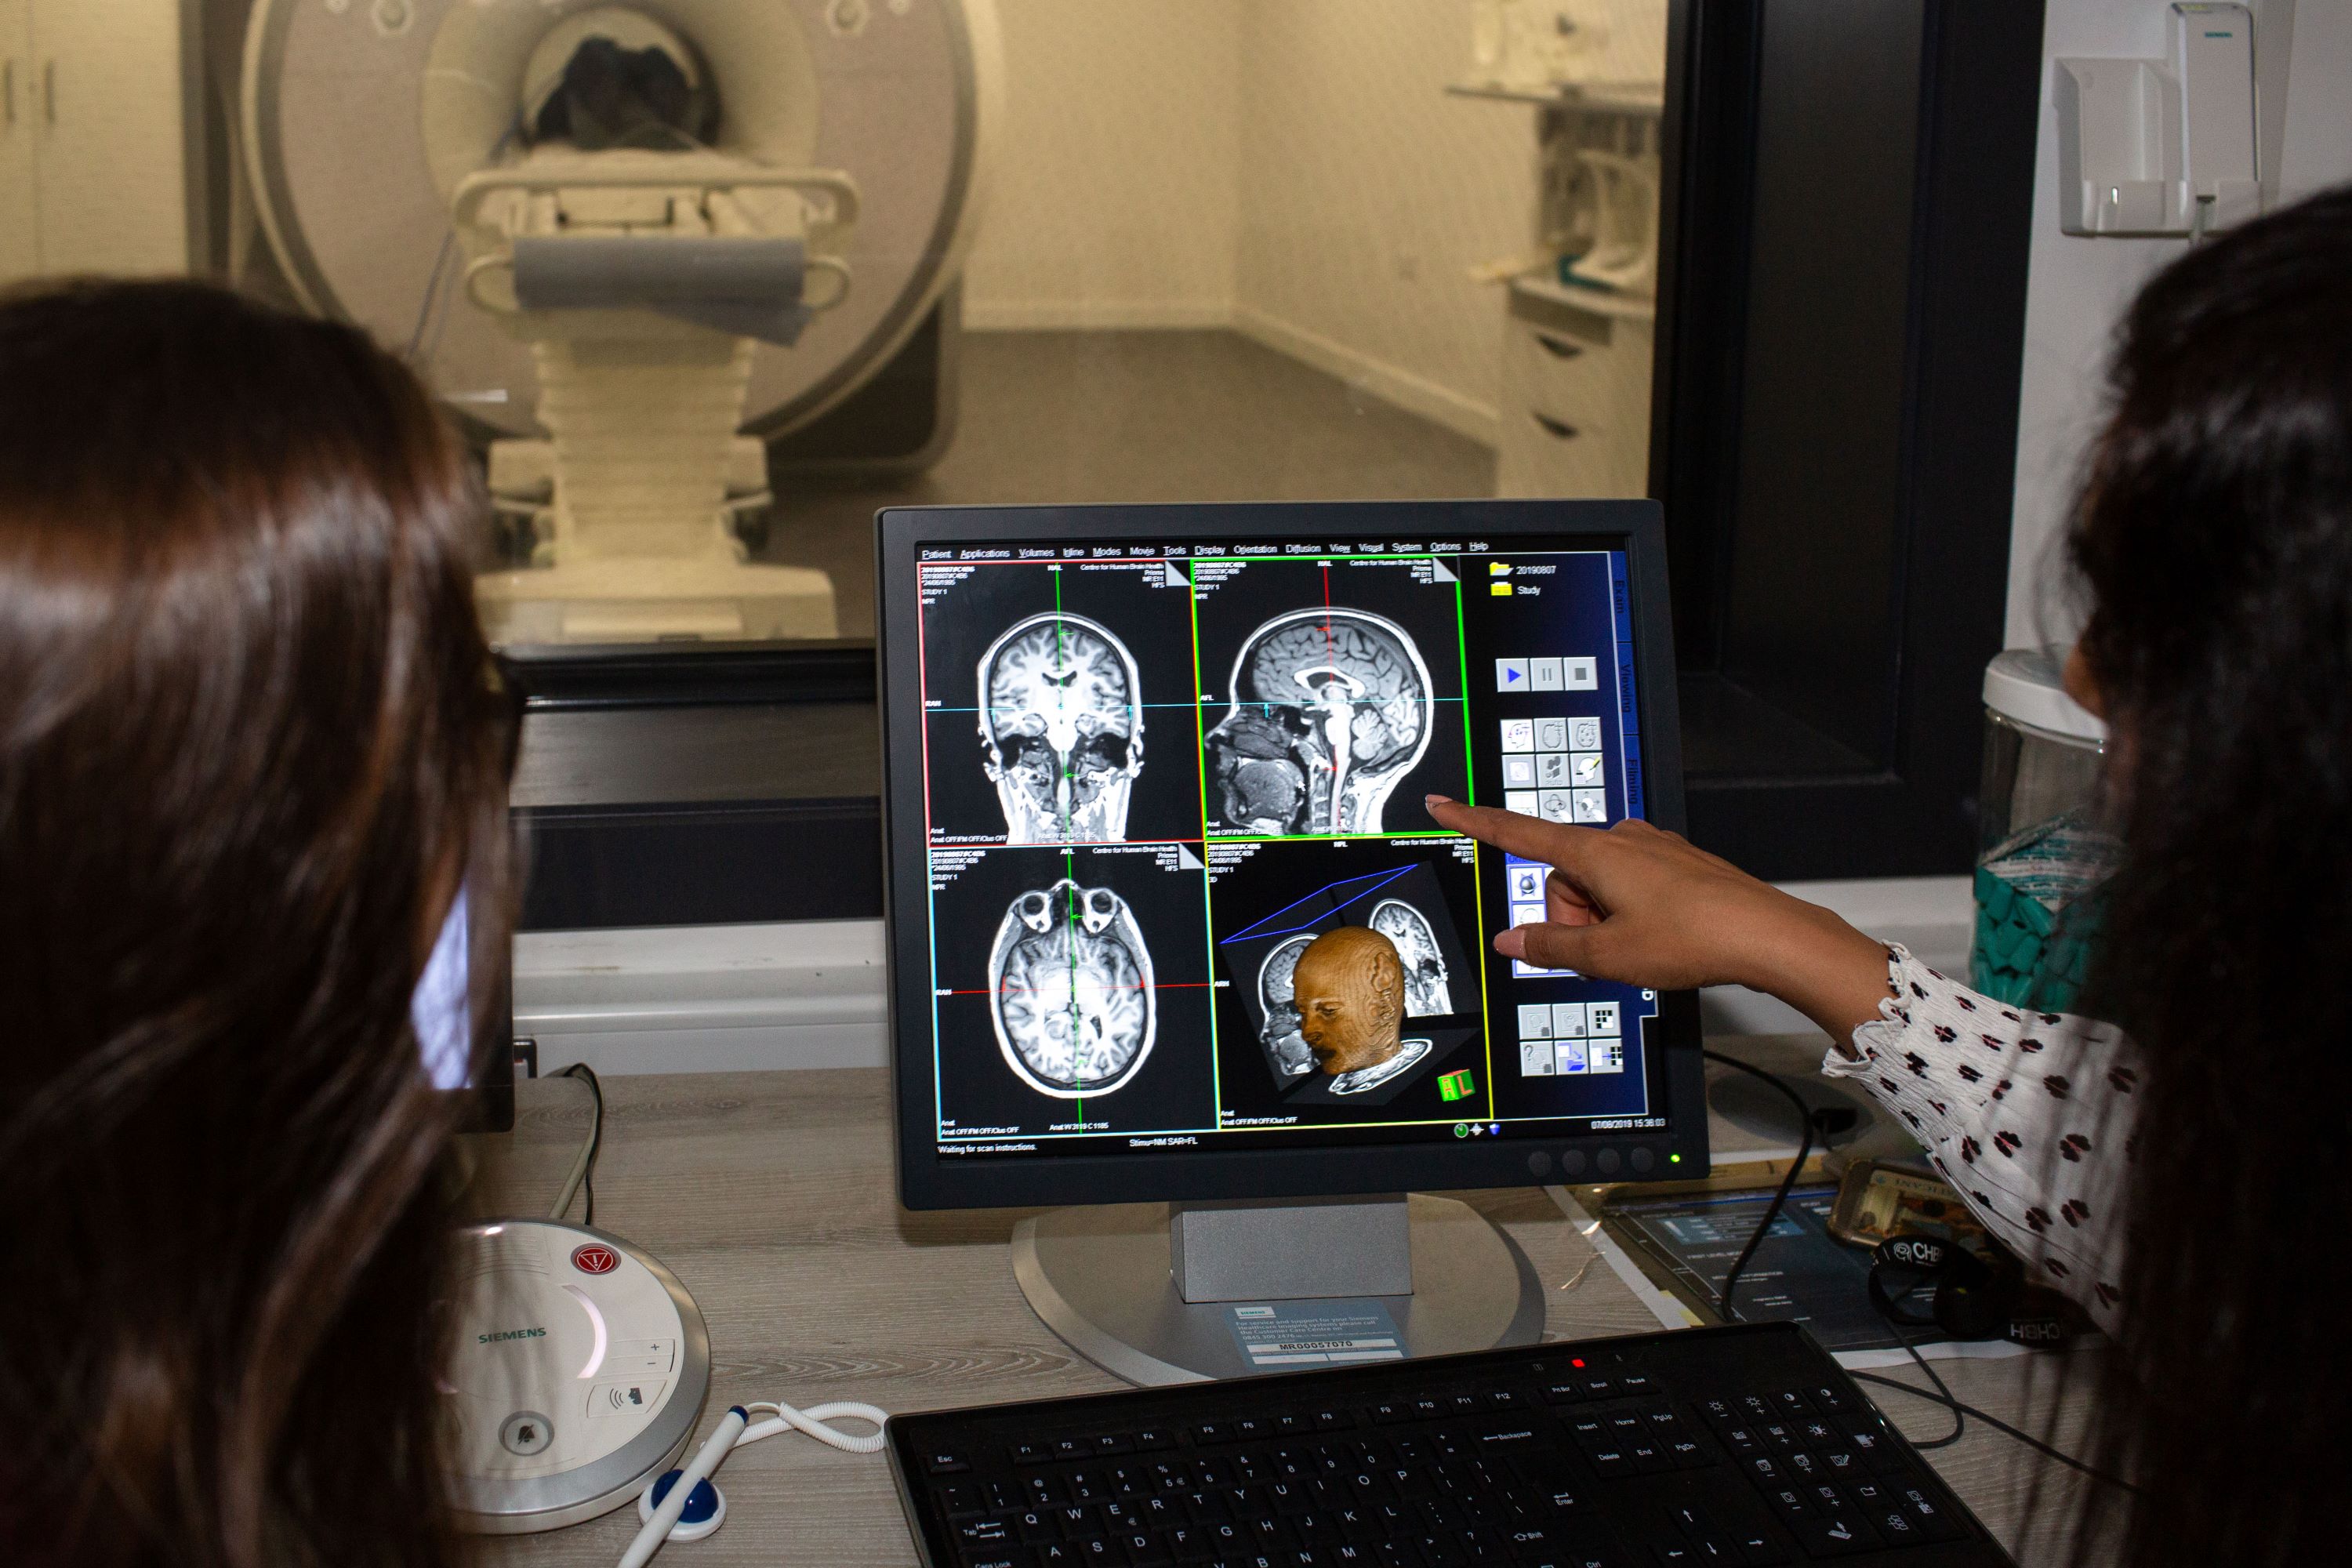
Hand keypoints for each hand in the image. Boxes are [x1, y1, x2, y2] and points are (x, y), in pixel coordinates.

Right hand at [1423, 796, 1892, 1040]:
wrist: (1767, 935)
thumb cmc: (1695, 937)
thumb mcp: (1608, 956)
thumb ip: (1551, 948)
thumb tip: (1513, 941)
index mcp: (1594, 852)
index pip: (1517, 832)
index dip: (1475, 821)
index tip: (1443, 804)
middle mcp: (1622, 839)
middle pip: (1563, 878)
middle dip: (1571, 918)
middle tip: (1603, 951)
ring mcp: (1652, 849)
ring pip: (1598, 887)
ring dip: (1603, 921)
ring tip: (1639, 948)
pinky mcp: (1676, 865)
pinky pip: (1629, 888)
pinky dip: (1630, 917)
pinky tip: (1659, 939)